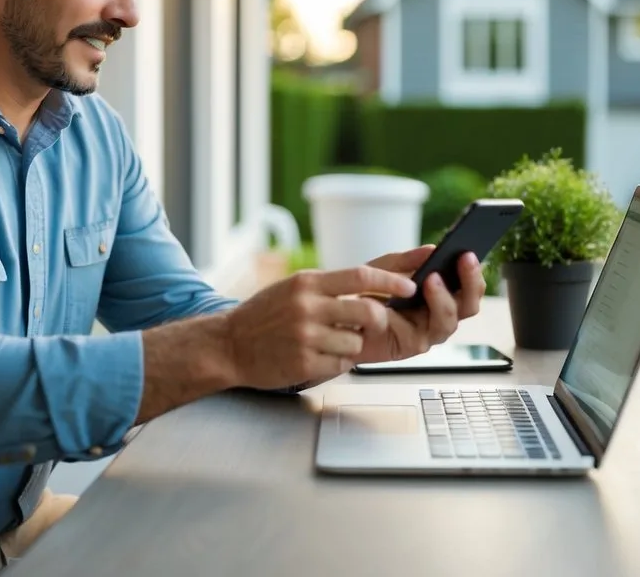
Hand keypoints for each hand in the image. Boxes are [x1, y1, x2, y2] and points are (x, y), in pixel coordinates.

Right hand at [222, 265, 416, 389]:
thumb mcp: (295, 288)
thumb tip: (374, 282)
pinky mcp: (303, 363)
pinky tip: (316, 356)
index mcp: (308, 283)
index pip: (362, 275)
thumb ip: (330, 286)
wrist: (228, 344)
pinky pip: (341, 364)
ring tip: (328, 342)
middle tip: (374, 324)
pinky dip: (336, 363)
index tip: (411, 285)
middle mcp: (308, 306)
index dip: (392, 280)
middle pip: (369, 311)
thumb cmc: (265, 314)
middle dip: (379, 320)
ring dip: (351, 345)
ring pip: (357, 342)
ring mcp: (306, 336)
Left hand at [353, 245, 486, 365]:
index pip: (467, 286)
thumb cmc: (365, 294)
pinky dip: (414, 317)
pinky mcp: (411, 347)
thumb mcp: (383, 269)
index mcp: (439, 295)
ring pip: (449, 322)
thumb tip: (432, 249)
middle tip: (464, 259)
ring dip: (444, 299)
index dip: (473, 272)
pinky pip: (422, 335)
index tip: (469, 252)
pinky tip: (408, 299)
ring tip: (433, 278)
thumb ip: (406, 261)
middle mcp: (439, 315)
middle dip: (470, 283)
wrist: (340, 319)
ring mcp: (427, 333)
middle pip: (468, 305)